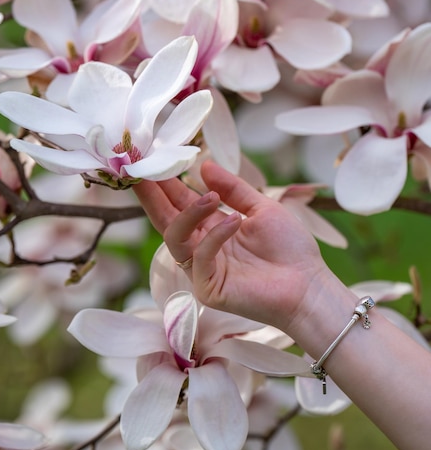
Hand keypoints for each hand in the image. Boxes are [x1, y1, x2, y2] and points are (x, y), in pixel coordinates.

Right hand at [134, 161, 329, 330]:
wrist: (309, 285)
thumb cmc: (289, 249)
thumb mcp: (261, 208)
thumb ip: (233, 189)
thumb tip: (204, 165)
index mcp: (212, 229)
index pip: (181, 204)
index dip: (166, 184)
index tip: (152, 160)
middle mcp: (202, 248)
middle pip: (166, 220)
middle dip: (153, 195)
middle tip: (141, 171)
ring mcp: (202, 270)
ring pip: (175, 237)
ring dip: (188, 213)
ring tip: (211, 198)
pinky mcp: (208, 288)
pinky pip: (200, 257)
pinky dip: (215, 236)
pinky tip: (235, 222)